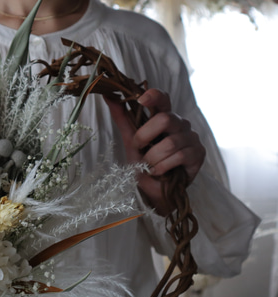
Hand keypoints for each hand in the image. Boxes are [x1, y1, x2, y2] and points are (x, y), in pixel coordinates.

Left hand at [104, 88, 205, 215]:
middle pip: (166, 119)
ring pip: (171, 142)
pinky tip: (159, 172)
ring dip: (153, 158)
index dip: (154, 95)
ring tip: (149, 166)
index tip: (141, 100)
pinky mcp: (199, 153)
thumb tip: (107, 96)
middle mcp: (180, 124)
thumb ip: (122, 119)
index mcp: (164, 117)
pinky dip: (163, 166)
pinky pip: (180, 156)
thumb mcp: (130, 141)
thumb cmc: (144, 164)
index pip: (163, 98)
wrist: (153, 191)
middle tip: (139, 149)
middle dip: (145, 137)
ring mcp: (191, 138)